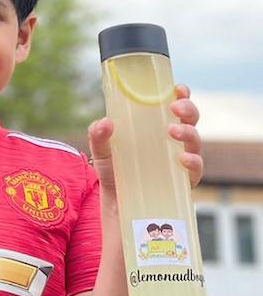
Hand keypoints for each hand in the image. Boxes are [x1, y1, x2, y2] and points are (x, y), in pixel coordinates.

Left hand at [87, 84, 202, 198]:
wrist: (117, 207)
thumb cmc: (114, 172)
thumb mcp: (102, 151)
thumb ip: (98, 135)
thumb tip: (105, 122)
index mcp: (157, 127)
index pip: (175, 105)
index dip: (181, 94)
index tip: (178, 88)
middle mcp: (173, 142)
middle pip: (191, 120)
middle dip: (188, 109)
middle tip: (175, 108)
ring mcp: (181, 162)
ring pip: (196, 141)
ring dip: (188, 132)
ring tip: (172, 131)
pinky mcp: (184, 183)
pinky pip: (196, 170)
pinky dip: (193, 162)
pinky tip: (182, 158)